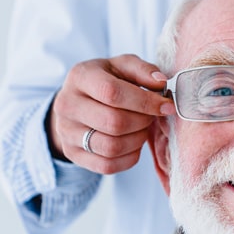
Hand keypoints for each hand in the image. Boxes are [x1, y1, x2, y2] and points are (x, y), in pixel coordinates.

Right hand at [48, 54, 175, 173]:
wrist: (77, 102)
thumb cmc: (106, 82)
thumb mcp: (122, 67)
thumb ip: (143, 70)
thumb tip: (160, 82)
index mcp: (80, 77)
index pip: (113, 93)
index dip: (145, 102)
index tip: (166, 106)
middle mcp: (67, 105)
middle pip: (114, 122)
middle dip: (143, 121)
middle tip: (151, 117)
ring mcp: (67, 132)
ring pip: (112, 147)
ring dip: (137, 140)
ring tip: (141, 128)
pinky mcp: (73, 154)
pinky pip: (107, 165)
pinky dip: (129, 156)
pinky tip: (133, 143)